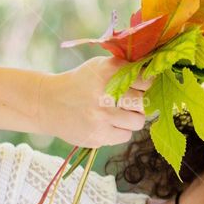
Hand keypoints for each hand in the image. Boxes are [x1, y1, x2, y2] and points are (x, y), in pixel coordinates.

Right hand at [39, 55, 154, 147]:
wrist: (48, 103)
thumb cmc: (81, 83)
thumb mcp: (99, 67)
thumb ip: (125, 67)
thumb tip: (156, 69)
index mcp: (108, 71)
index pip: (146, 79)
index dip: (148, 84)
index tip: (143, 86)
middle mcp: (105, 93)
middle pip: (144, 101)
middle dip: (141, 103)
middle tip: (132, 102)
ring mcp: (101, 116)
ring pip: (138, 121)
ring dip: (132, 118)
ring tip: (119, 114)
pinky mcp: (98, 135)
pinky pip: (125, 136)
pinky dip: (120, 131)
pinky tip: (107, 124)